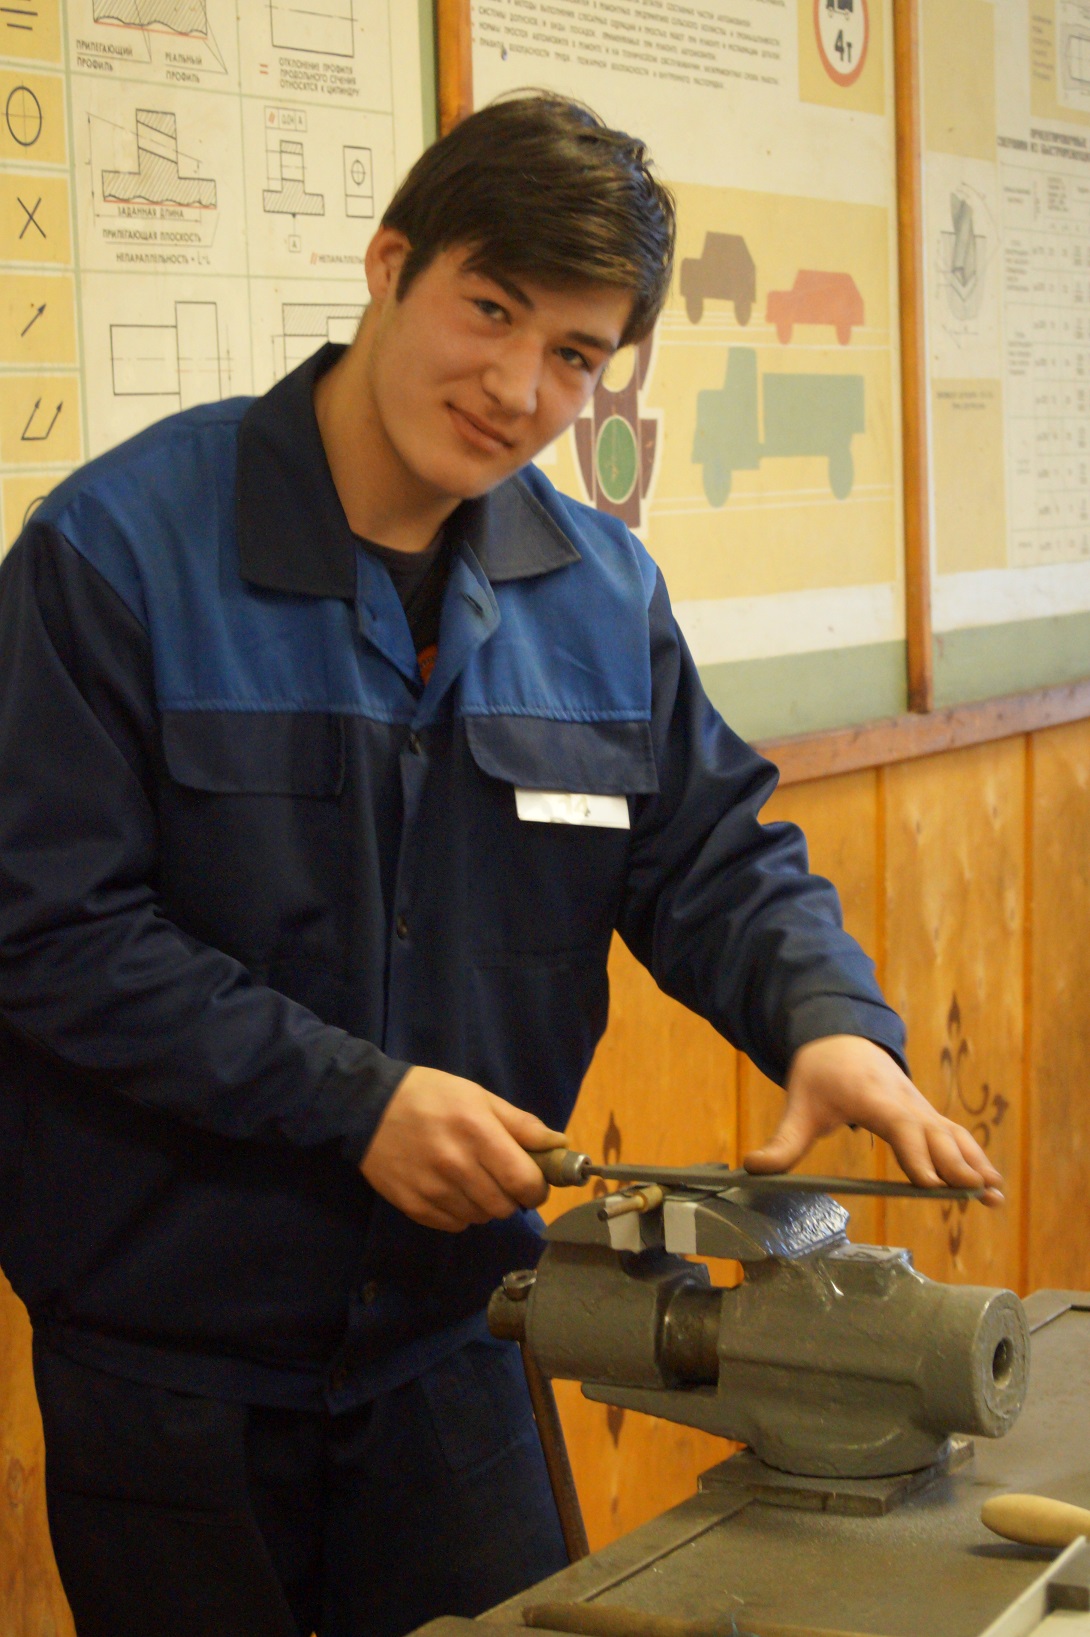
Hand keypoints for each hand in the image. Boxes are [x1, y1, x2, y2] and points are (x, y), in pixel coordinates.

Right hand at [360, 1066, 567, 1231]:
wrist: (368, 1106)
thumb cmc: (431, 1096)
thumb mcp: (479, 1097)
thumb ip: (521, 1124)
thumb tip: (558, 1144)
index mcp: (478, 1133)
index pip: (524, 1181)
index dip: (537, 1188)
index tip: (534, 1181)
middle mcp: (457, 1166)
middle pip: (504, 1206)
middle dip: (512, 1197)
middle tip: (501, 1179)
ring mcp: (433, 1190)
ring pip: (480, 1218)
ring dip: (486, 1206)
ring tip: (474, 1181)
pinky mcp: (413, 1206)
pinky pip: (454, 1225)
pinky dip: (461, 1213)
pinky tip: (451, 1190)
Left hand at [743, 1034, 1003, 1205]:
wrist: (840, 1037)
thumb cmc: (820, 1073)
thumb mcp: (799, 1106)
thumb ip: (783, 1142)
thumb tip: (752, 1168)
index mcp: (872, 1098)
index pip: (899, 1126)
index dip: (915, 1153)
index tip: (930, 1183)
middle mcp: (904, 1102)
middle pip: (936, 1134)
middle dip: (956, 1165)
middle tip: (976, 1195)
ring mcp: (920, 1107)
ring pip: (953, 1135)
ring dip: (976, 1163)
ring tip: (995, 1196)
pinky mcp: (926, 1114)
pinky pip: (955, 1135)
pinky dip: (975, 1157)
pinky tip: (991, 1185)